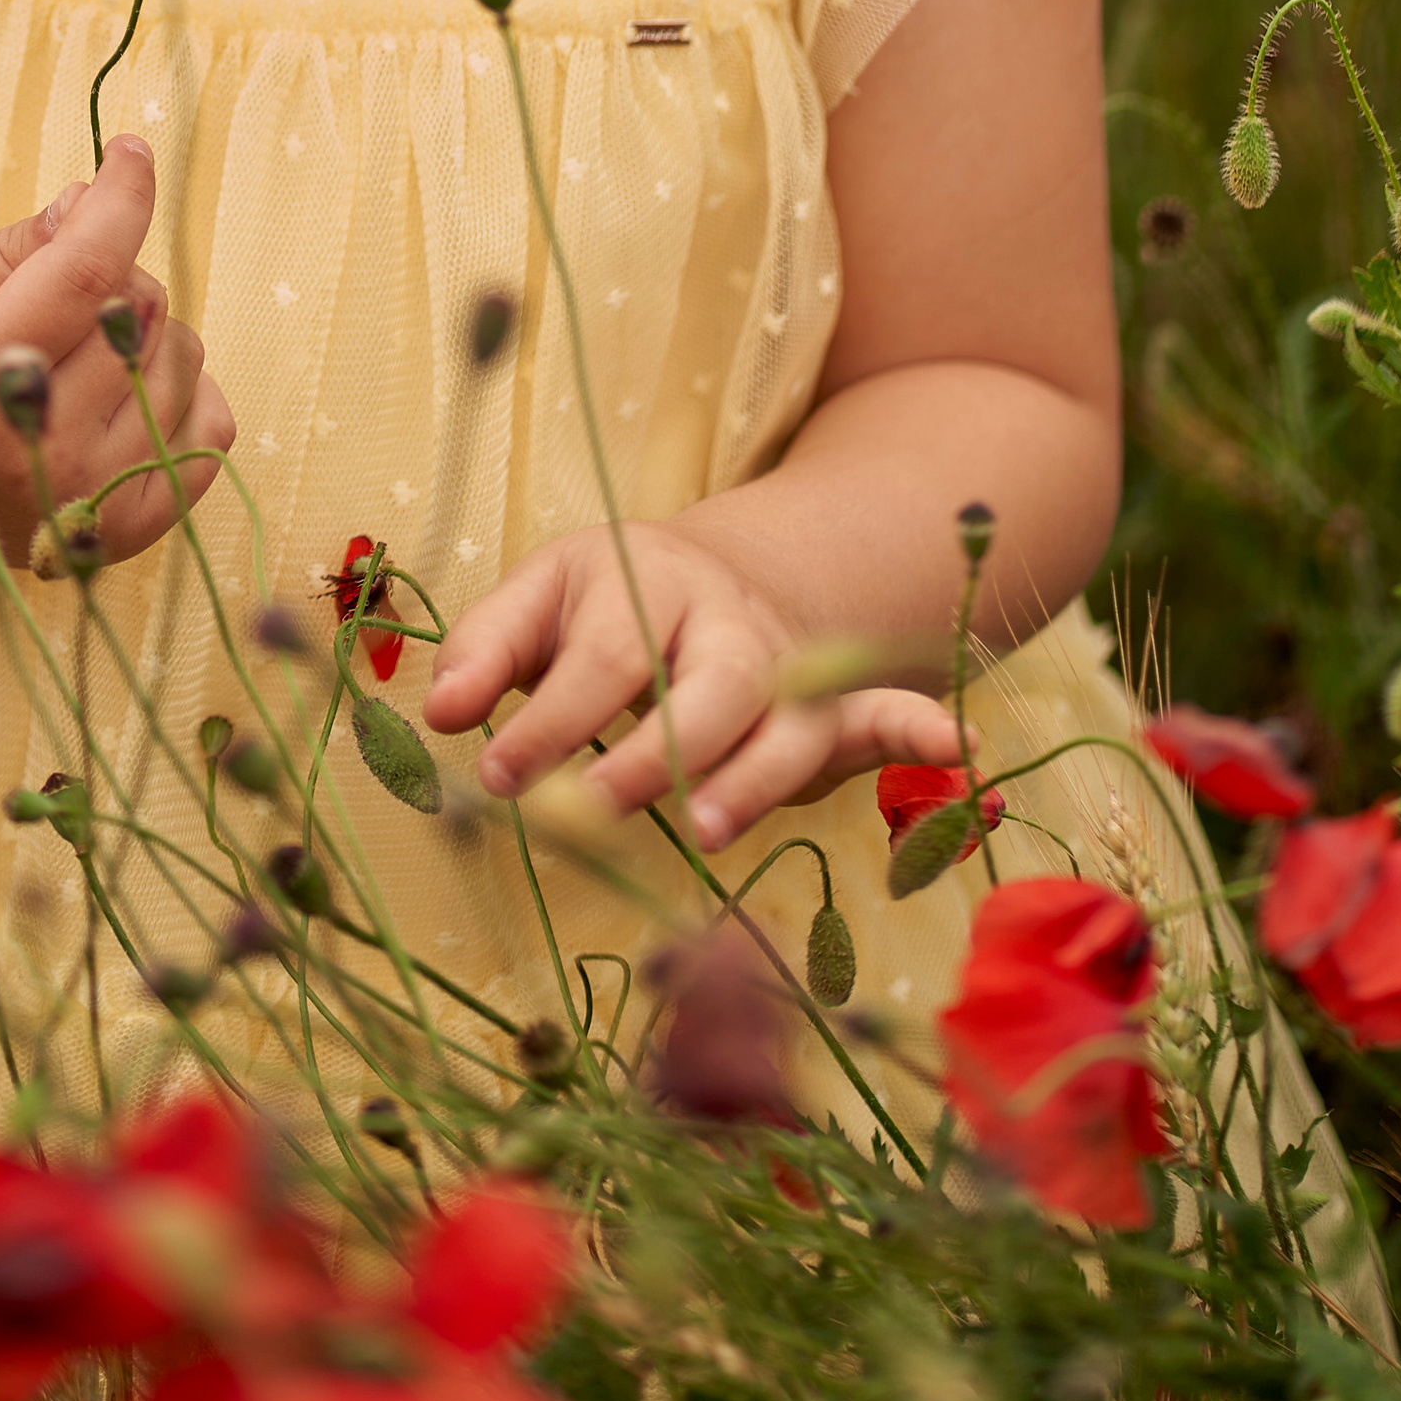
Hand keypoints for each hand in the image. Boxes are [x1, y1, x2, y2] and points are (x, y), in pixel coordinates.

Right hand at [0, 139, 234, 577]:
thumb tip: (90, 202)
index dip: (120, 199)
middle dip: (112, 272)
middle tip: (54, 292)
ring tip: (74, 351)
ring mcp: (86, 500)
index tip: (130, 151)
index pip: (86, 272)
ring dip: (143, 332)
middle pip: (139, 309)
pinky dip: (179, 395)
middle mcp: (40, 450)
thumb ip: (10, 249)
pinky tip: (121, 393)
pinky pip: (207, 432)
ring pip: (181, 360)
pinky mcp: (120, 533)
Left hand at [423, 521, 961, 847]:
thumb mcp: (536, 602)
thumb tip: (437, 713)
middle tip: (601, 802)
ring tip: (713, 828)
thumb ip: (486, 651)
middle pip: (703, 683)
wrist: (699, 572)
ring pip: (786, 717)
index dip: (546, 715)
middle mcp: (719, 616)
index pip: (598, 654)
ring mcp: (780, 660)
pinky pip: (882, 711)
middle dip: (657, 746)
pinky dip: (921, 729)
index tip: (497, 774)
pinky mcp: (827, 701)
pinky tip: (963, 751)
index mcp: (637, 578)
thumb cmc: (596, 607)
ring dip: (756, 773)